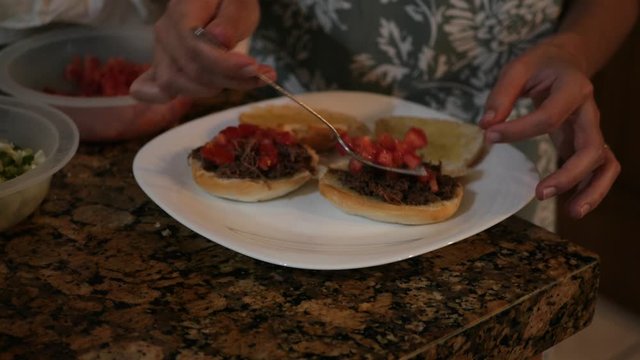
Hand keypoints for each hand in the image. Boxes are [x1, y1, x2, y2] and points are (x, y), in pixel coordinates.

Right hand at [130, 0, 274, 102]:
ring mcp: (160, 52)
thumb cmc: (229, 1)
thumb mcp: (239, 3)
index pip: (194, 47)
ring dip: (211, 90)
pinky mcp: (163, 67)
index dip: (223, 64)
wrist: (217, 3)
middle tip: (260, 75)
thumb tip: (219, 39)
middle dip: (228, 79)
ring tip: (243, 81)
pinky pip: (150, 89)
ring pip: (175, 84)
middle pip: (188, 70)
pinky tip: (180, 97)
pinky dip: (162, 98)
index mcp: (181, 12)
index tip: (254, 68)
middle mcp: (164, 34)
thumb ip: (231, 20)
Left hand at [480, 37, 620, 218]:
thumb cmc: (540, 66)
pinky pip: (599, 168)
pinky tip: (572, 206)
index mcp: (573, 88)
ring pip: (605, 163)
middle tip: (540, 193)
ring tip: (572, 212)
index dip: (519, 131)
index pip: (549, 116)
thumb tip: (486, 125)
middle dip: (569, 174)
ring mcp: (591, 129)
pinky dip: (591, 188)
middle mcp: (589, 112)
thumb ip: (501, 95)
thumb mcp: (518, 68)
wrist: (567, 60)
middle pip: (591, 148)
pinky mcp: (586, 142)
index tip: (490, 136)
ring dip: (592, 189)